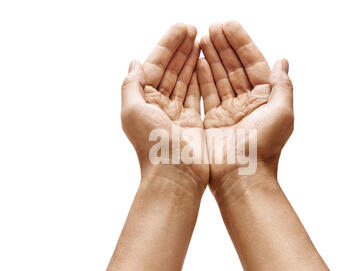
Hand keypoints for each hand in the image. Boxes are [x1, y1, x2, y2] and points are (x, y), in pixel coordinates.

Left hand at [121, 23, 208, 190]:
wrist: (175, 175)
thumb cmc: (153, 145)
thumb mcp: (133, 111)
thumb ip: (131, 85)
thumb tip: (134, 62)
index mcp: (143, 100)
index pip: (156, 65)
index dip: (168, 45)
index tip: (182, 28)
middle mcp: (158, 105)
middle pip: (171, 69)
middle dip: (181, 48)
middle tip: (194, 29)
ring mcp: (176, 113)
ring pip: (184, 79)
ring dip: (192, 59)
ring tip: (201, 40)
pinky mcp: (192, 121)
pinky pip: (196, 94)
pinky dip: (201, 78)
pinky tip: (206, 64)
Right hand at [197, 21, 293, 191]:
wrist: (241, 176)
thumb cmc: (263, 148)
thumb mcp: (282, 113)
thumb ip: (282, 86)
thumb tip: (282, 61)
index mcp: (265, 98)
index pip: (253, 63)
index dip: (241, 43)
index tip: (228, 25)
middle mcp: (247, 102)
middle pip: (234, 67)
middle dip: (224, 46)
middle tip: (212, 27)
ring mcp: (230, 111)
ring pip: (220, 77)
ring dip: (212, 57)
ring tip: (201, 38)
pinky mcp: (214, 120)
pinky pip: (207, 93)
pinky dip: (202, 77)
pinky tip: (198, 61)